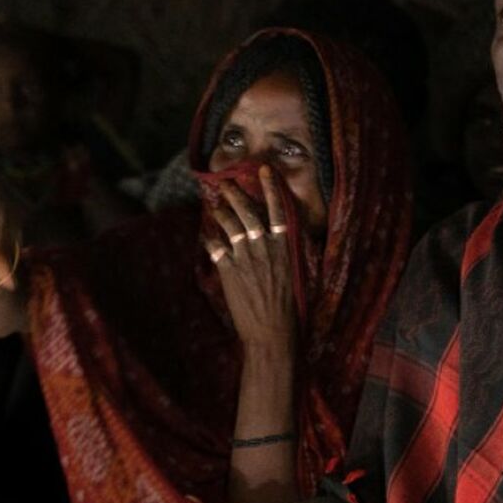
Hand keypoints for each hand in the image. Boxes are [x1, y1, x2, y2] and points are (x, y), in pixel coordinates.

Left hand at [204, 166, 293, 347]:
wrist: (271, 331)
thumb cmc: (288, 307)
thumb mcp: (293, 275)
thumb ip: (283, 254)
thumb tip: (276, 240)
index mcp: (284, 247)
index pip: (278, 211)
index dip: (271, 189)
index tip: (264, 170)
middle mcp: (265, 248)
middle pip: (249, 212)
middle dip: (236, 193)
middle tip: (225, 181)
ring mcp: (246, 258)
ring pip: (230, 226)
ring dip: (221, 213)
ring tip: (215, 205)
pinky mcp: (229, 271)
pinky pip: (215, 248)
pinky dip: (210, 240)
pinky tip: (208, 238)